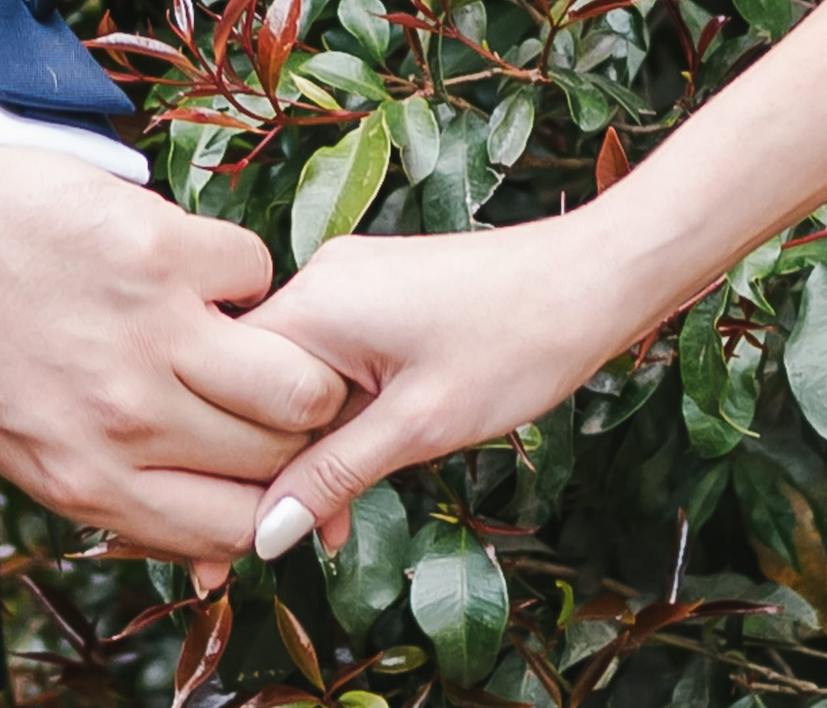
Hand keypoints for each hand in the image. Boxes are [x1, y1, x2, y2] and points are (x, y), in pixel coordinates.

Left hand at [0, 147, 347, 564]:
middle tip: (258, 382)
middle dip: (282, 424)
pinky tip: (189, 264)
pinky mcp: (159, 252)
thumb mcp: (18, 447)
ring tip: (243, 329)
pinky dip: (236, 267)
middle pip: (276, 455)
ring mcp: (144, 338)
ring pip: (297, 382)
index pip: (236, 531)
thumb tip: (212, 559)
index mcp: (82, 483)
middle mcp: (120, 423)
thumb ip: (116, 496)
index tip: (265, 461)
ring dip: (287, 353)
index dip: (269, 497)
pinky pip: (256, 271)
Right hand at [237, 213, 649, 558]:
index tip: (237, 543)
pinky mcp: (380, 290)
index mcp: (314, 302)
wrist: (596, 277)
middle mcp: (320, 279)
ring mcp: (351, 281)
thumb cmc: (518, 342)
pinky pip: (337, 359)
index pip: (230, 389)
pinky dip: (346, 414)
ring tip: (335, 527)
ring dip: (316, 447)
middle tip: (281, 548)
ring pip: (302, 379)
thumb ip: (332, 476)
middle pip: (262, 386)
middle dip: (275, 467)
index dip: (232, 468)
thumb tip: (266, 532)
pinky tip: (363, 468)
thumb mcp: (418, 426)